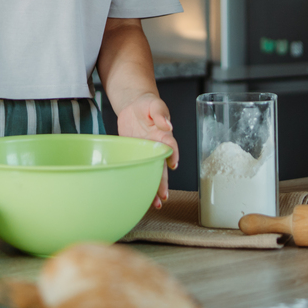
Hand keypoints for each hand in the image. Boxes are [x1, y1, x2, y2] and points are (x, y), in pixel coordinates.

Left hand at [116, 93, 178, 209]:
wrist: (134, 105)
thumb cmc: (147, 104)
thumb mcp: (154, 104)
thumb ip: (160, 113)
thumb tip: (167, 124)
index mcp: (164, 135)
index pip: (171, 147)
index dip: (173, 155)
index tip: (173, 164)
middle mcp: (157, 147)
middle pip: (162, 167)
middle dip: (163, 182)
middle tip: (164, 196)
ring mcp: (146, 153)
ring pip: (152, 173)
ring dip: (154, 188)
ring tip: (156, 203)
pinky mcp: (134, 155)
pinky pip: (138, 170)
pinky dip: (139, 181)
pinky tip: (139, 194)